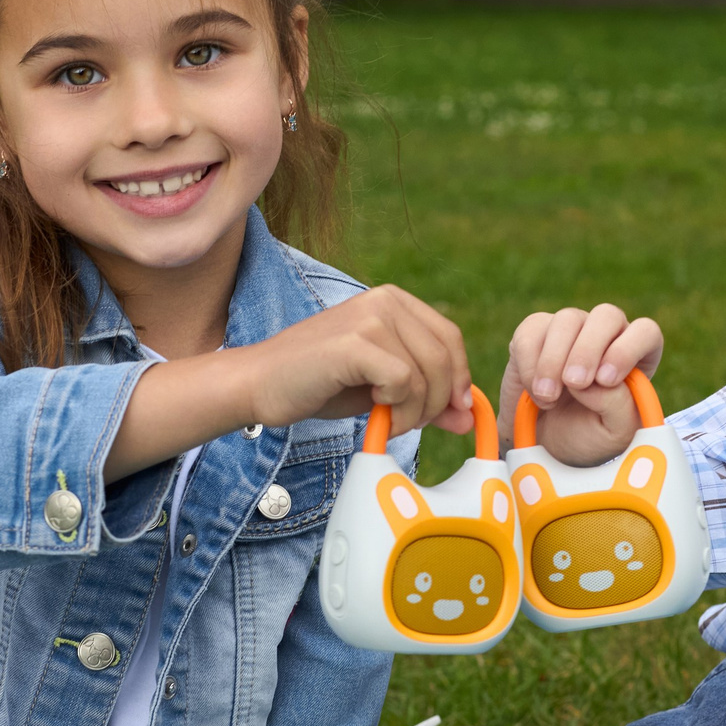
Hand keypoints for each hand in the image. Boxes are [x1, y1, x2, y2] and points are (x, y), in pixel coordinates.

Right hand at [108, 286, 470, 478]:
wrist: (258, 385)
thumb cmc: (317, 386)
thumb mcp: (382, 391)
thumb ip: (425, 396)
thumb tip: (467, 415)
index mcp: (393, 301)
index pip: (450, 339)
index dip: (457, 380)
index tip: (449, 413)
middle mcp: (385, 300)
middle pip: (444, 356)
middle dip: (438, 402)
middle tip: (409, 426)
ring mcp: (370, 316)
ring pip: (428, 372)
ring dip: (415, 411)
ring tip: (385, 422)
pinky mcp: (356, 341)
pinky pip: (404, 382)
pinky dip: (398, 410)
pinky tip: (374, 415)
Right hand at [499, 304, 663, 467]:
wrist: (544, 445)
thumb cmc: (587, 436)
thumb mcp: (615, 433)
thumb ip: (618, 406)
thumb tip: (594, 382)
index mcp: (636, 357)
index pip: (645, 332)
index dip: (628, 349)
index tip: (607, 380)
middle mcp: (606, 336)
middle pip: (606, 316)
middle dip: (589, 349)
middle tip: (575, 383)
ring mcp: (571, 330)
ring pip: (567, 320)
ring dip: (555, 360)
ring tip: (549, 397)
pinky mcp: (535, 333)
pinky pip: (532, 331)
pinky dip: (530, 364)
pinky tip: (536, 392)